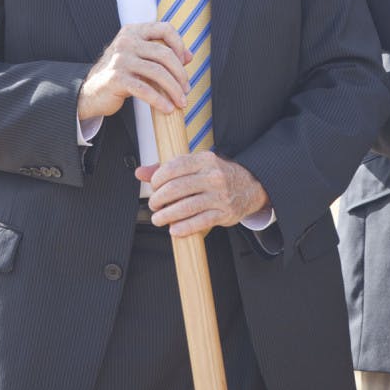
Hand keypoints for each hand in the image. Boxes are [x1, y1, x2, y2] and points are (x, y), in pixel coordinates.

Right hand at [77, 22, 190, 121]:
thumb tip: (188, 56)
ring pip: (158, 73)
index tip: (185, 62)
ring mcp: (120, 59)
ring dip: (174, 90)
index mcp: (133, 31)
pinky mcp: (116, 78)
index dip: (179, 44)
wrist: (91, 91)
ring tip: (180, 101)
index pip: (165, 28)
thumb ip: (159, 53)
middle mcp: (126, 41)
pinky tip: (167, 108)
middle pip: (165, 54)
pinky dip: (160, 100)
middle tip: (186, 89)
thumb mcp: (138, 57)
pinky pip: (145, 90)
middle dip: (180, 74)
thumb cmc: (120, 74)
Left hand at [136, 152, 269, 236]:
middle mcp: (213, 176)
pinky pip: (200, 222)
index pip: (174, 167)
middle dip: (159, 198)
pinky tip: (173, 230)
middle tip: (154, 204)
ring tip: (158, 218)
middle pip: (177, 188)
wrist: (250, 185)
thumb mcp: (196, 165)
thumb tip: (140, 172)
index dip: (158, 179)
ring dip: (167, 215)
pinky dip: (184, 227)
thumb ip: (167, 168)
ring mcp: (220, 195)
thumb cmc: (216, 174)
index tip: (153, 186)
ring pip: (186, 207)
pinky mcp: (224, 213)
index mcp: (204, 160)